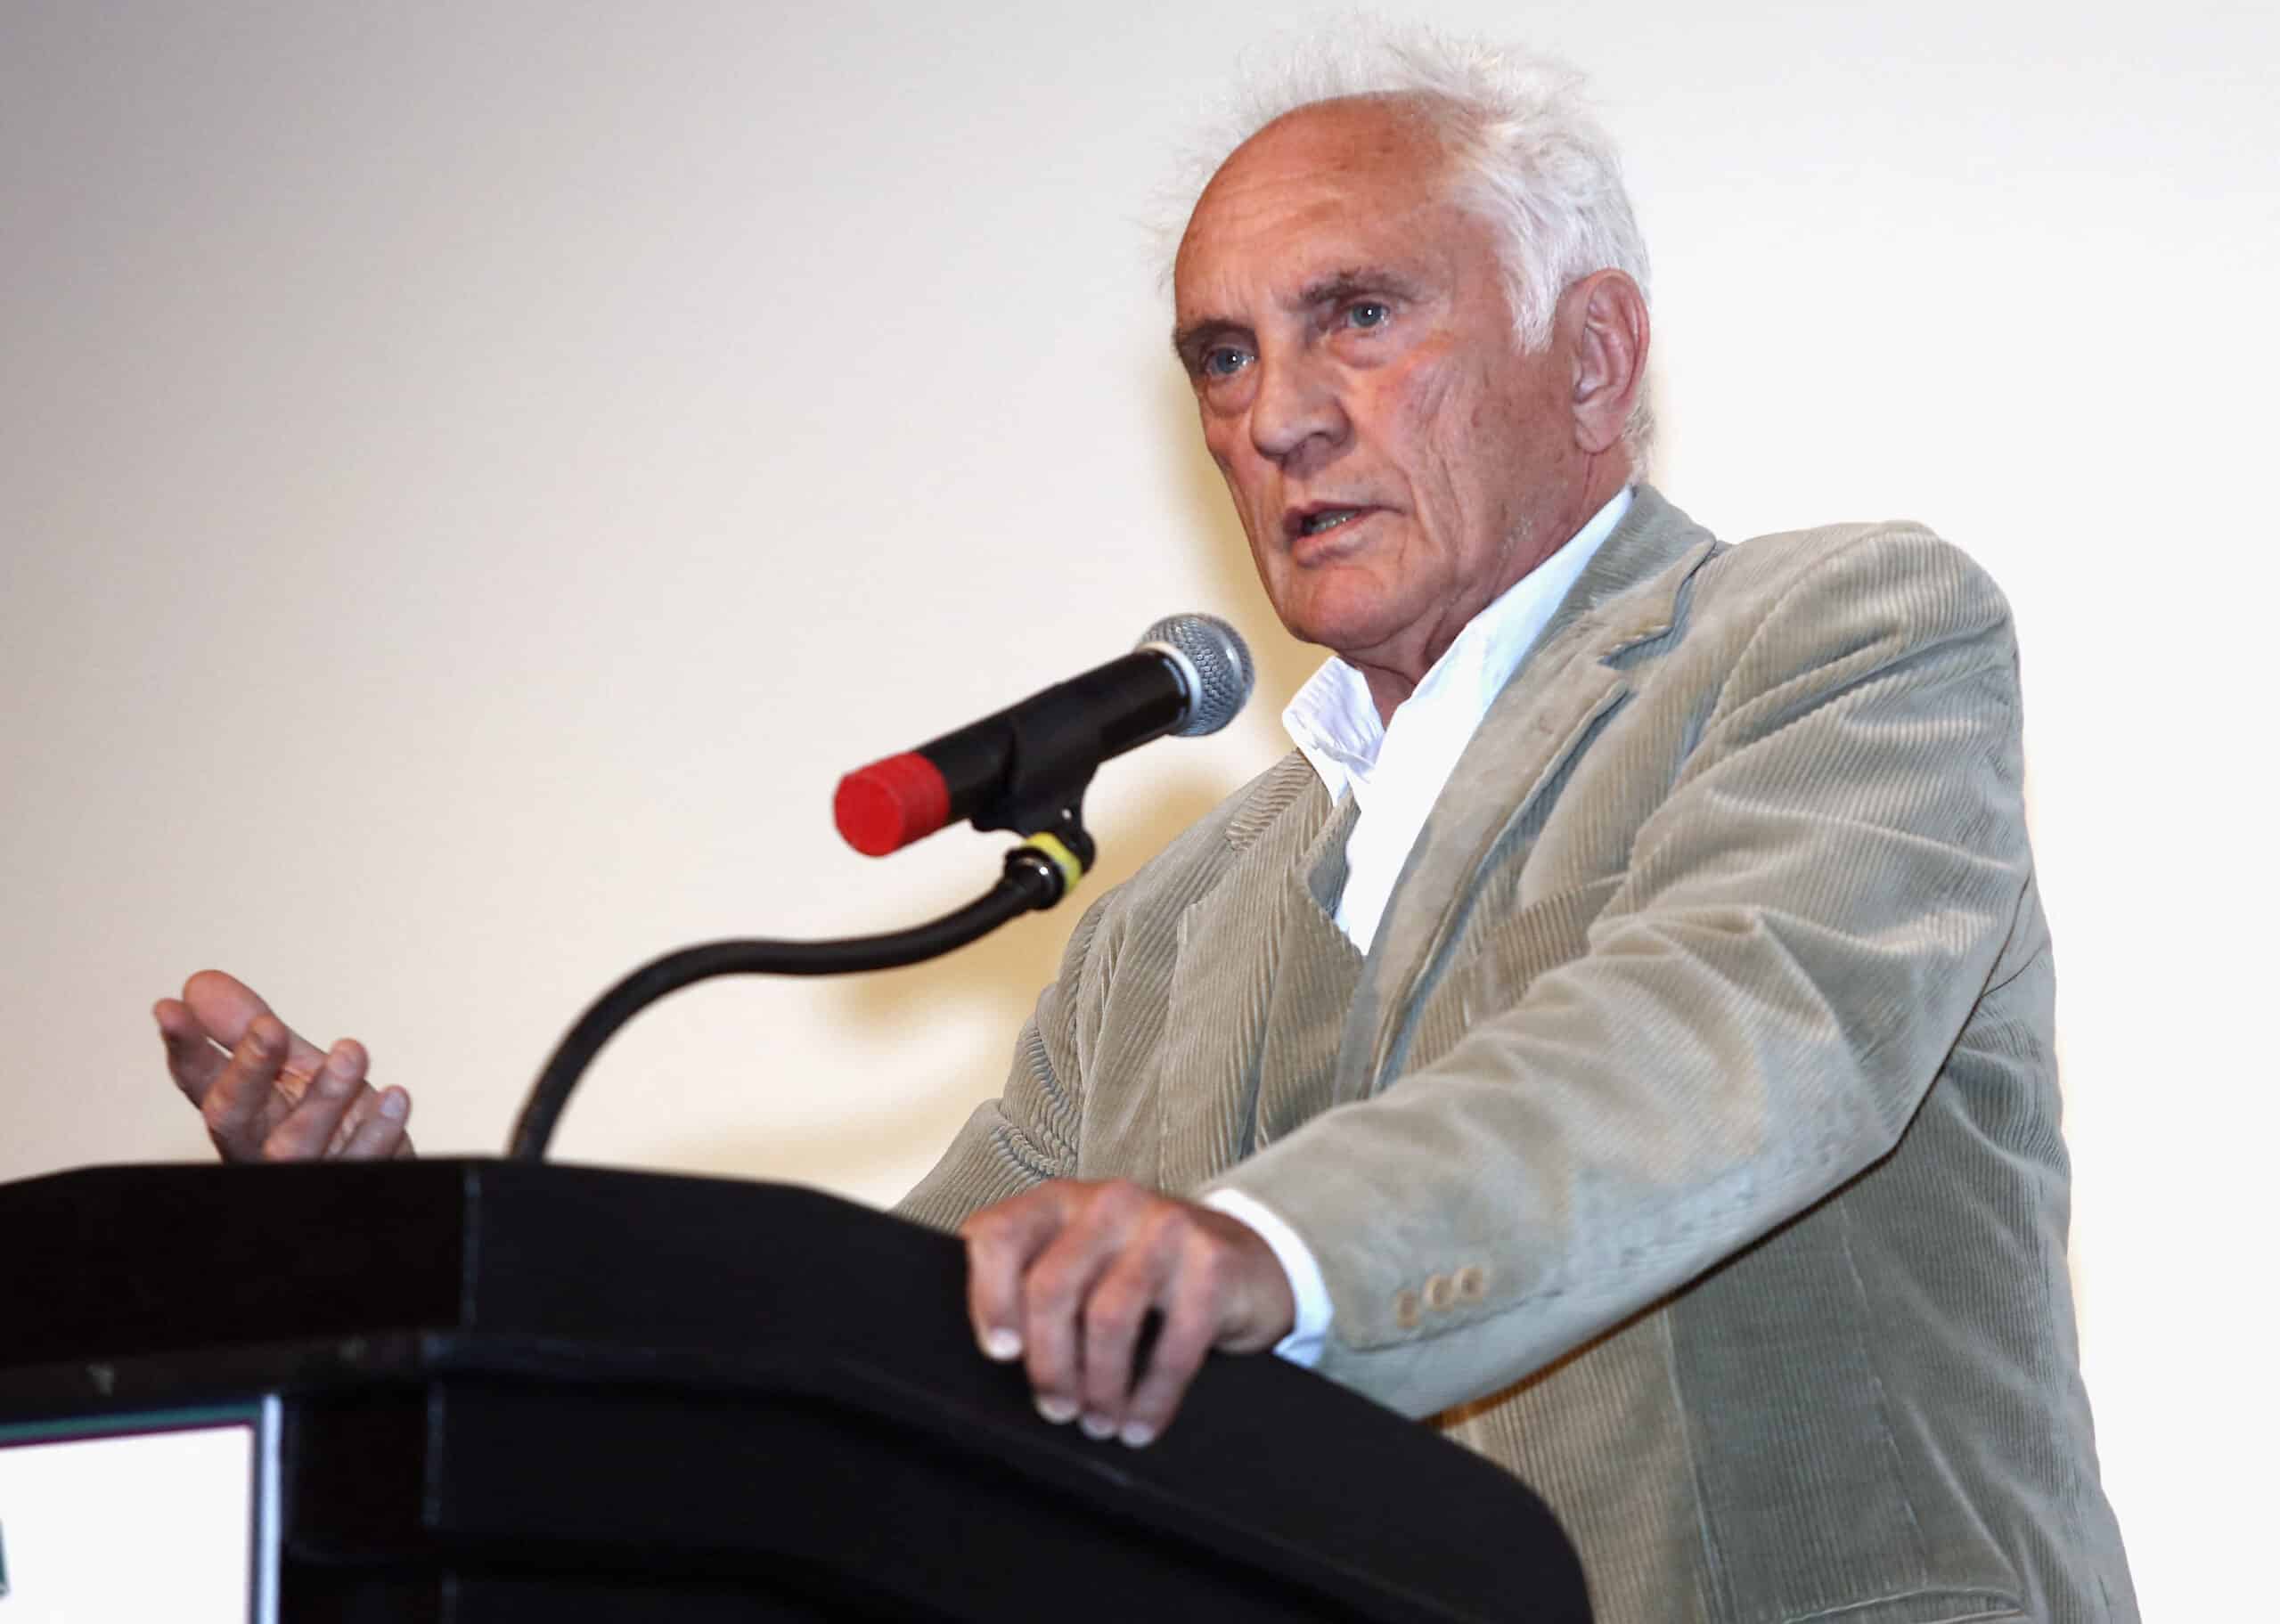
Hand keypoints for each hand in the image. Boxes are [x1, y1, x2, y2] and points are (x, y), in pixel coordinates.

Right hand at [154, 969, 412, 1161]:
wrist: (381, 1168)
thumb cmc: (330, 1119)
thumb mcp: (290, 1068)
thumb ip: (250, 1031)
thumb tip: (200, 983)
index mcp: (243, 1113)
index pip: (201, 1080)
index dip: (184, 1047)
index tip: (169, 1007)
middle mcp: (261, 1148)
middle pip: (233, 1118)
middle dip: (247, 1070)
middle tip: (267, 1026)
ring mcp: (305, 1170)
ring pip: (297, 1146)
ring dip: (324, 1096)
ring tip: (351, 1050)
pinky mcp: (350, 1182)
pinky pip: (363, 1162)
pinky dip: (380, 1130)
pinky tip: (395, 1098)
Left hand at [959, 1179, 1294, 1447]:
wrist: (1246, 1258)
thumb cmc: (1142, 1272)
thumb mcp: (1084, 1263)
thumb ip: (1036, 1286)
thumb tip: (1001, 1358)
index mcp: (1059, 1202)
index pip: (999, 1236)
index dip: (989, 1298)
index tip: (1000, 1353)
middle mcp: (1108, 1203)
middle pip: (1052, 1286)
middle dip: (1048, 1363)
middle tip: (1055, 1409)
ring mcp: (1164, 1226)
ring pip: (1108, 1318)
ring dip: (1098, 1386)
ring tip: (1097, 1422)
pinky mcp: (1212, 1262)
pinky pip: (1173, 1345)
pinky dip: (1151, 1398)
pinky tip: (1140, 1425)